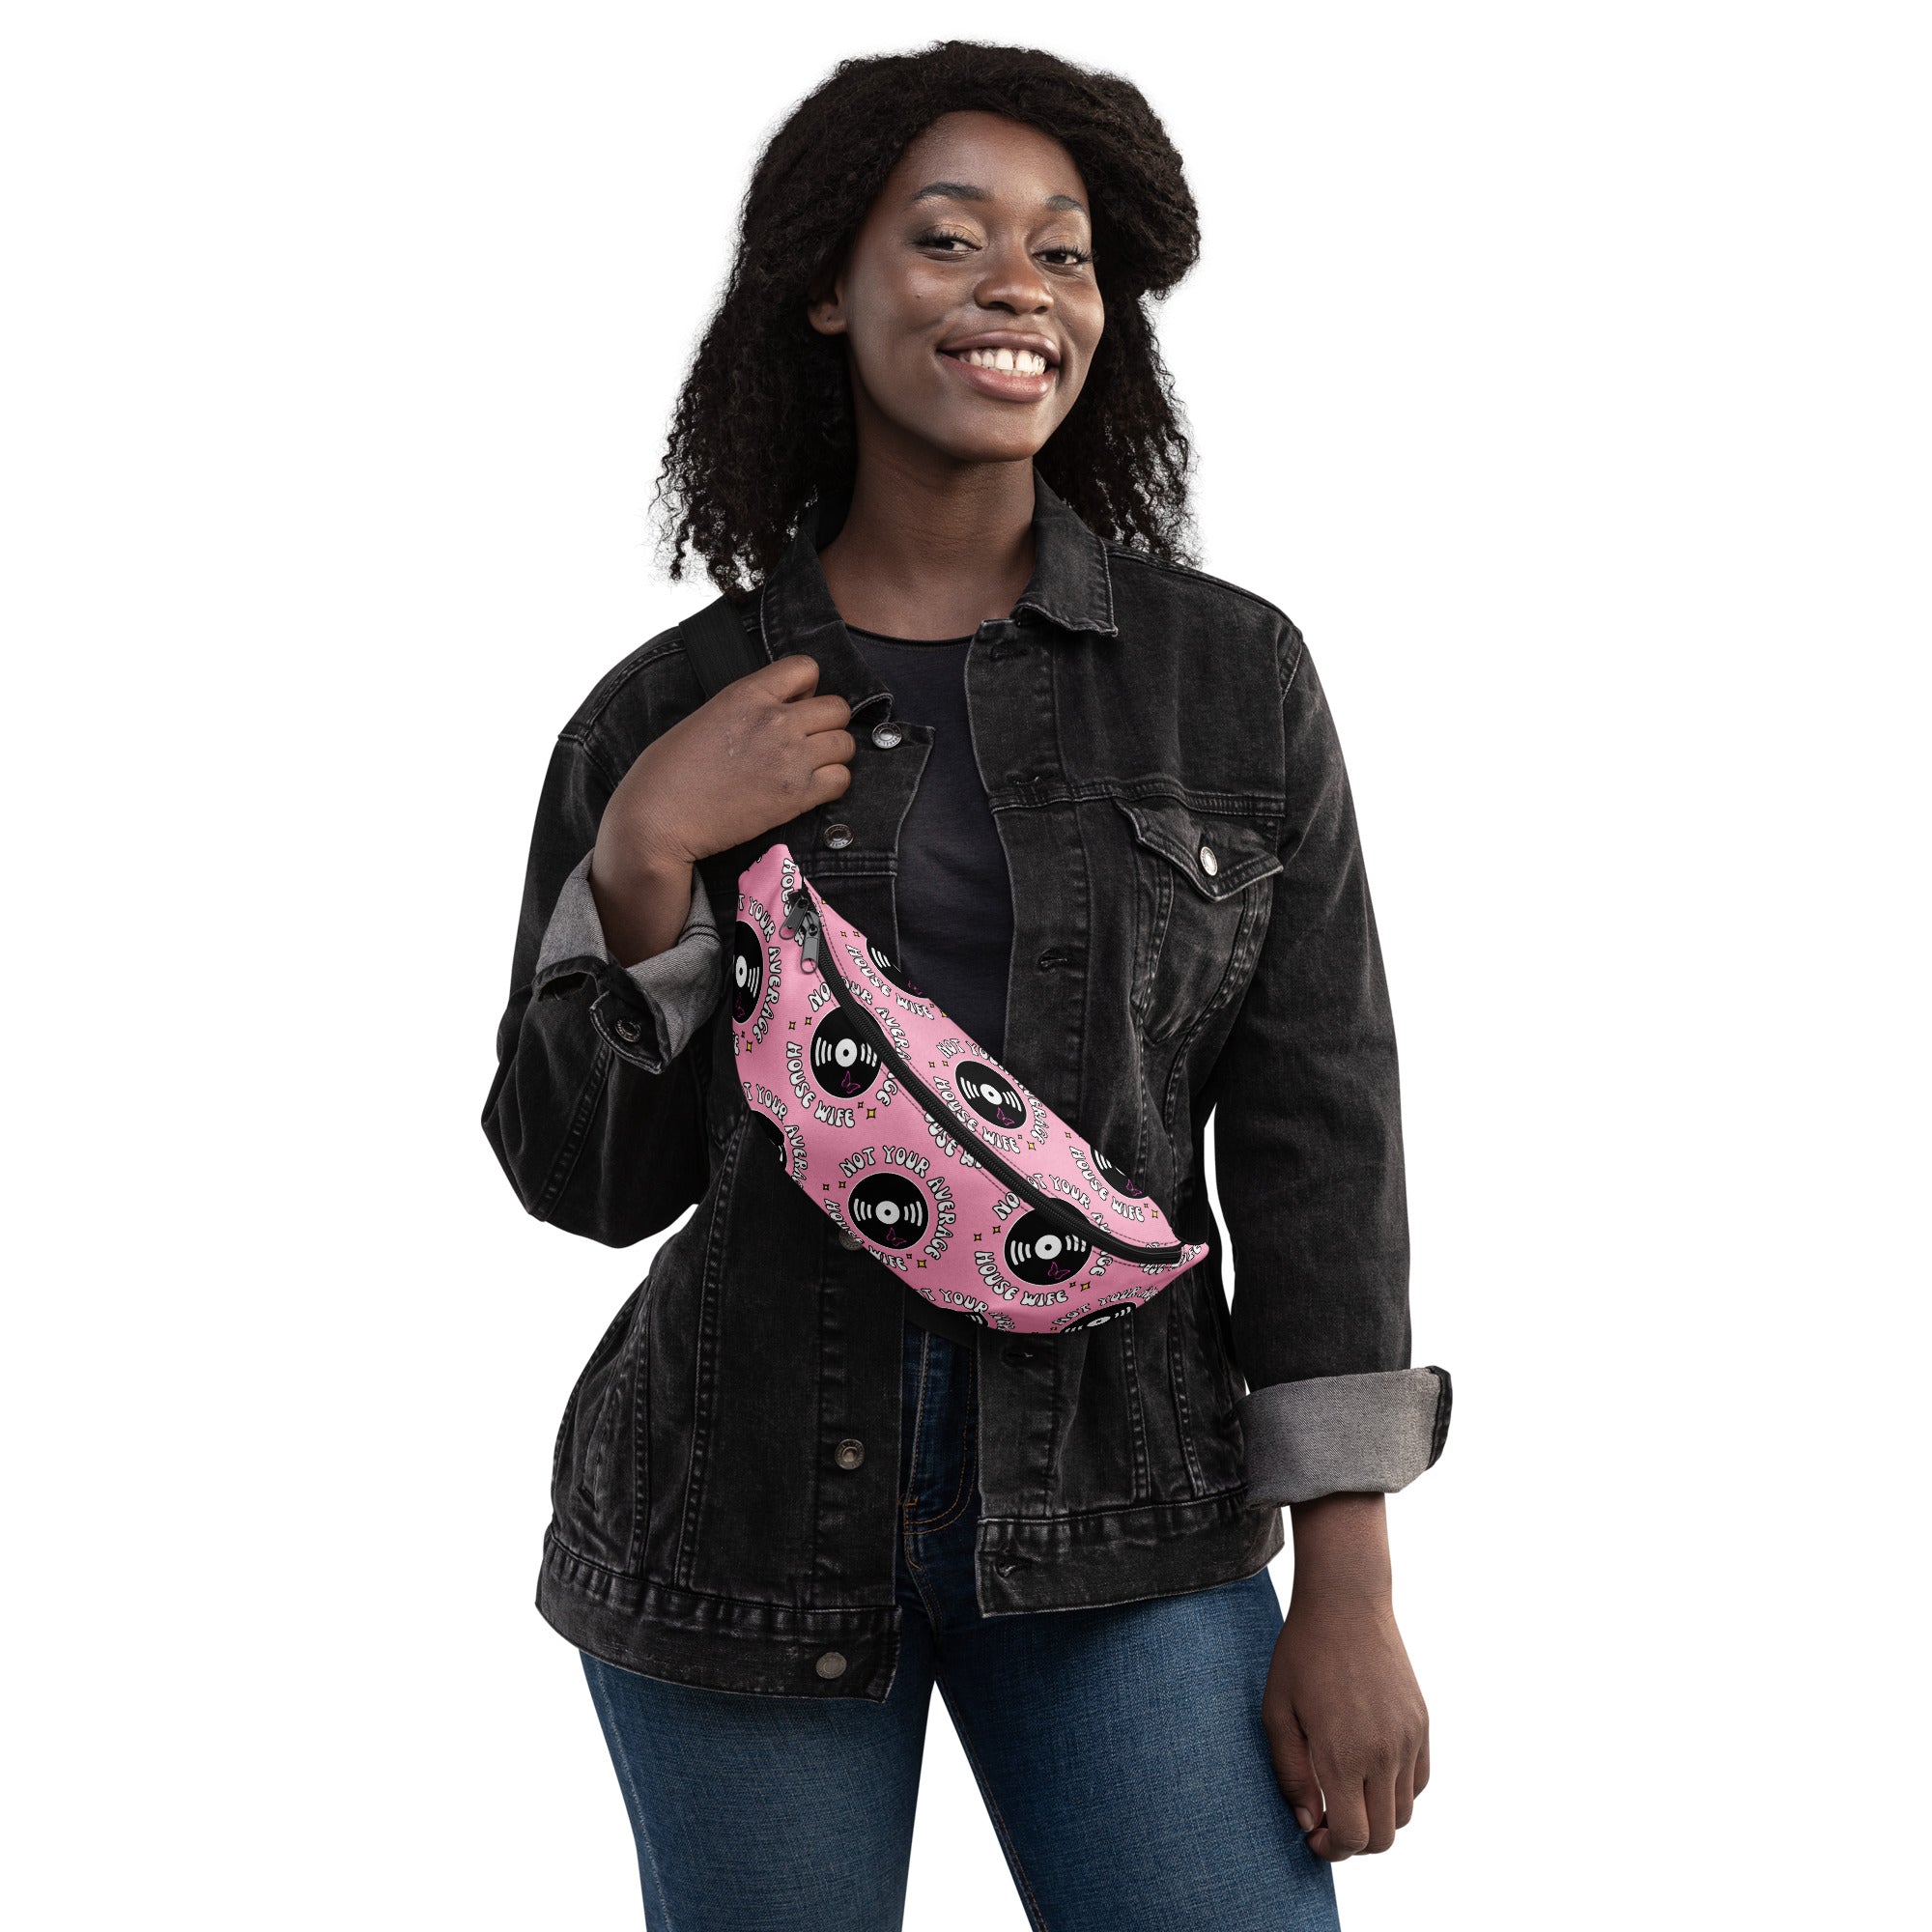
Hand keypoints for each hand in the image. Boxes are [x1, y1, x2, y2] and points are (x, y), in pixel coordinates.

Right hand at [590, 654, 853, 963]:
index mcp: (747, 693)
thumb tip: (777, 710)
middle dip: (827, 724)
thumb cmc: (670, 771)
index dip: (807, 688)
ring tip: (809, 767)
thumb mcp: (707, 716)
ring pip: (845, 744)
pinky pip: (842, 779)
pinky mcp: (797, 795)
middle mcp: (775, 720)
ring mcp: (790, 757)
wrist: (661, 816)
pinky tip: (810, 790)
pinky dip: (832, 784)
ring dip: (833, 755)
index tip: (796, 705)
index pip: (806, 668)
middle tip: (807, 741)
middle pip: (837, 708)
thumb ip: (747, 707)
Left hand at [1262, 1493, 1428, 1860]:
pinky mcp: (1422, 1724)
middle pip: (1384, 1838)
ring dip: (1378, 1817)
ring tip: (1347, 1792)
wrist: (1346, 1603)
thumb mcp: (1277, 1711)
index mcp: (1343, 1755)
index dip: (1331, 1849)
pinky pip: (1419, 1781)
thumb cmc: (1301, 1655)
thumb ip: (1291, 1773)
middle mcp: (1384, 1753)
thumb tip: (1309, 1821)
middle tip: (1327, 1820)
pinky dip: (1398, 1790)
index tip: (1313, 1835)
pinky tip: (1369, 1769)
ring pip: (1405, 1813)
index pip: (1353, 1837)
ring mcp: (1408, 1739)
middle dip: (1354, 1842)